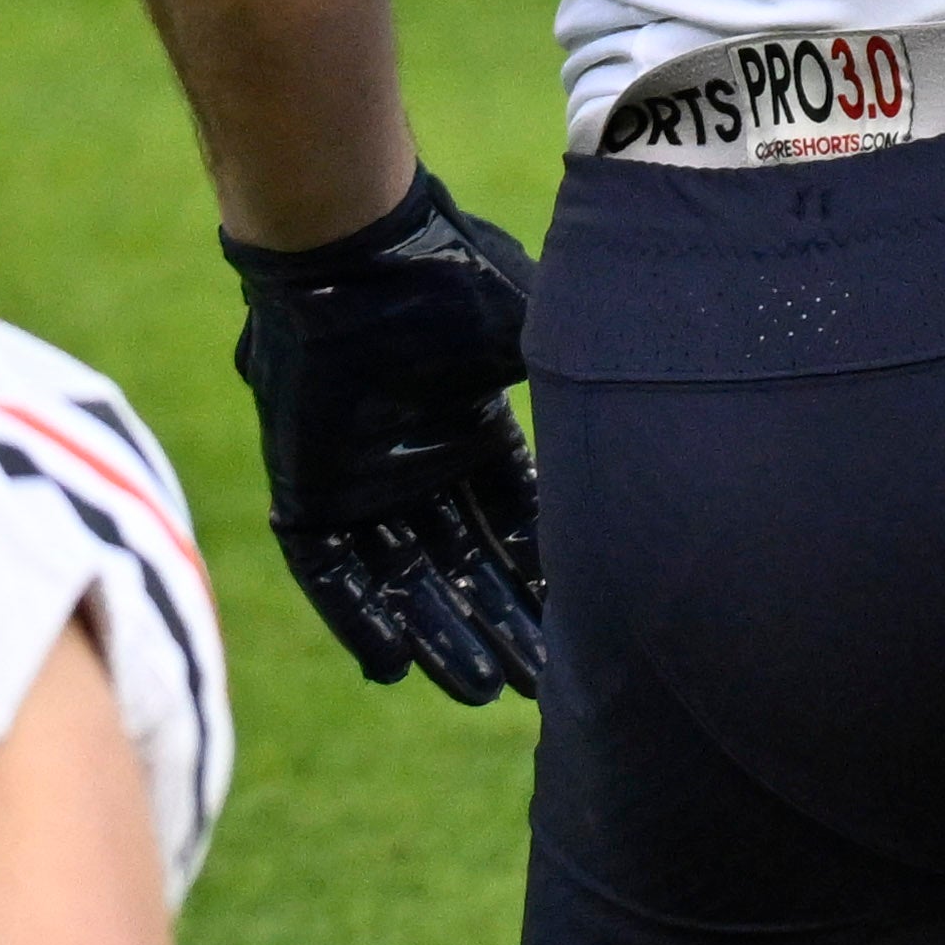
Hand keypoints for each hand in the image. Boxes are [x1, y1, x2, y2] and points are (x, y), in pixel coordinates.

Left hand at [225, 166, 547, 703]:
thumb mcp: (530, 336)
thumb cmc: (450, 283)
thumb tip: (637, 404)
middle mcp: (419, 464)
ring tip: (483, 691)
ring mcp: (360, 482)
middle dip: (501, 623)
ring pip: (406, 580)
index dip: (542, 573)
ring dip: (441, 634)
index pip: (513, 520)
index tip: (579, 623)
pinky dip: (359, 619)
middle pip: (465, 564)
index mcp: (471, 428)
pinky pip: (330, 574)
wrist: (356, 253)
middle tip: (538, 683)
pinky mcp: (306, 491)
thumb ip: (570, 379)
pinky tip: (392, 668)